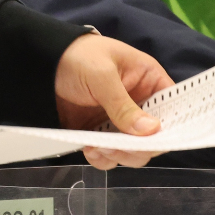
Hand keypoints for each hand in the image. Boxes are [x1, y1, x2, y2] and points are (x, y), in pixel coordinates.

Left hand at [54, 33, 173, 169]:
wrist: (41, 63)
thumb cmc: (78, 56)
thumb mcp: (102, 76)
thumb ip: (124, 105)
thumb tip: (152, 131)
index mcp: (149, 81)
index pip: (173, 108)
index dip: (170, 127)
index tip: (157, 141)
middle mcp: (139, 103)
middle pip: (154, 137)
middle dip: (138, 148)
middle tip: (118, 147)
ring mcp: (119, 120)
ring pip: (133, 150)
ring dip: (118, 156)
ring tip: (98, 148)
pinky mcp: (100, 132)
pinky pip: (110, 154)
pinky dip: (102, 158)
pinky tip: (89, 150)